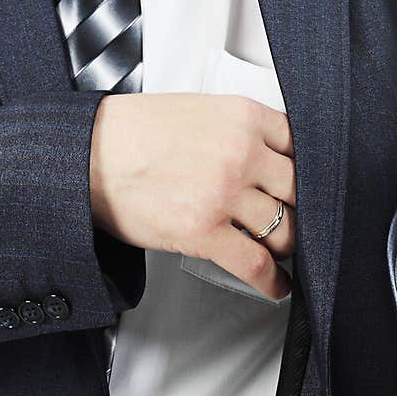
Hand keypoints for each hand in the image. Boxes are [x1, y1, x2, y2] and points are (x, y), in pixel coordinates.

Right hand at [89, 92, 295, 300]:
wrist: (87, 155)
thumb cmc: (132, 132)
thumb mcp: (198, 111)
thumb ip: (237, 129)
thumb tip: (265, 156)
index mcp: (241, 117)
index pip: (300, 144)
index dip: (308, 169)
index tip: (309, 183)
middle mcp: (240, 153)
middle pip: (299, 189)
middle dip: (301, 208)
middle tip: (299, 219)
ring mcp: (224, 194)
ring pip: (284, 229)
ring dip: (287, 245)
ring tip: (284, 253)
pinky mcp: (204, 232)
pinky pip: (257, 264)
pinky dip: (272, 281)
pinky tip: (276, 284)